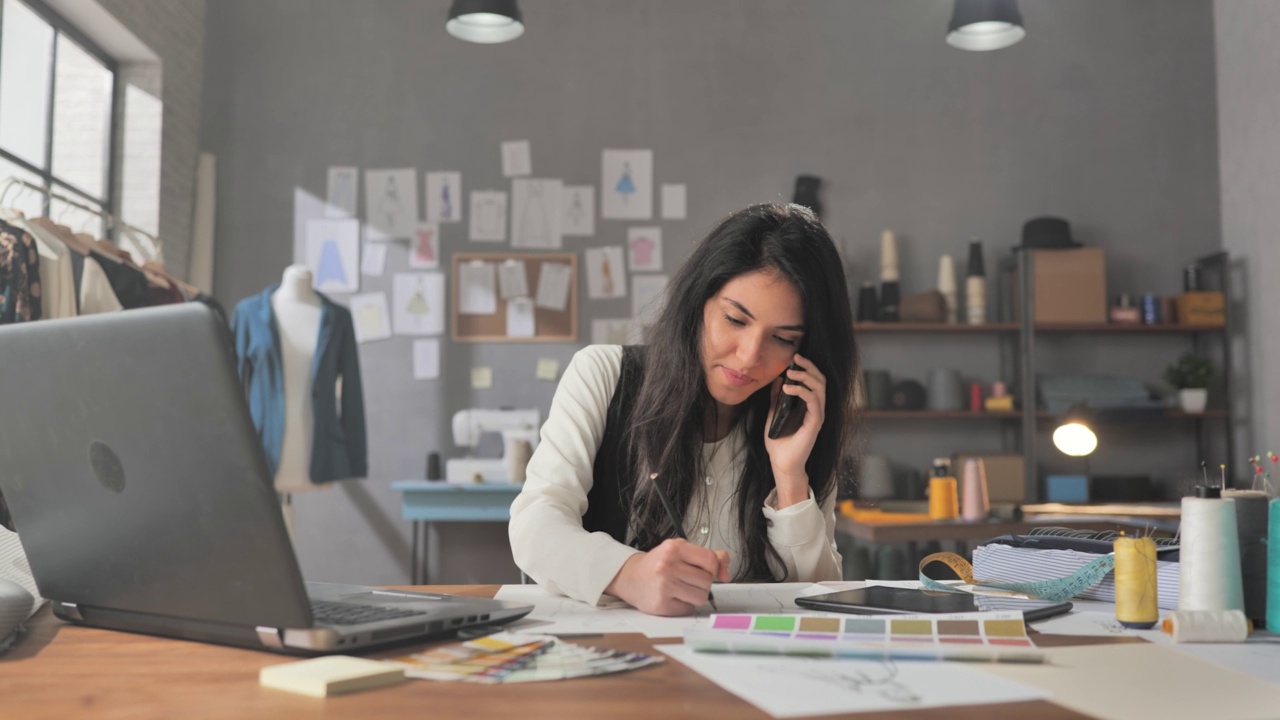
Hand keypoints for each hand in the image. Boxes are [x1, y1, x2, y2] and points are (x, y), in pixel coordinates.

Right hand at [605, 539, 729, 615]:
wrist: (631, 578)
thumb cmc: (659, 564)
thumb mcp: (681, 551)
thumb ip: (708, 557)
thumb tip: (726, 572)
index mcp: (675, 548)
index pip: (710, 560)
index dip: (714, 568)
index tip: (710, 571)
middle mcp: (668, 565)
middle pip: (707, 580)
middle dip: (702, 582)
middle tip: (687, 578)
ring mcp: (664, 586)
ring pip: (701, 597)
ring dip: (695, 595)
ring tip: (681, 588)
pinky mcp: (661, 604)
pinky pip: (689, 609)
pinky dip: (684, 605)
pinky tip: (672, 597)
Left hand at [764, 353, 826, 506]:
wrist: (781, 463)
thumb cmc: (778, 442)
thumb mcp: (774, 414)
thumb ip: (776, 399)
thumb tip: (777, 380)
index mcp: (808, 406)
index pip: (814, 381)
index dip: (807, 367)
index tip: (795, 357)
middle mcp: (816, 409)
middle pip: (820, 380)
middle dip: (809, 367)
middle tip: (796, 358)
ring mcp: (817, 416)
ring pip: (820, 388)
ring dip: (805, 377)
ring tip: (790, 372)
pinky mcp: (815, 423)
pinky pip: (813, 402)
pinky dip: (802, 391)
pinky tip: (788, 388)